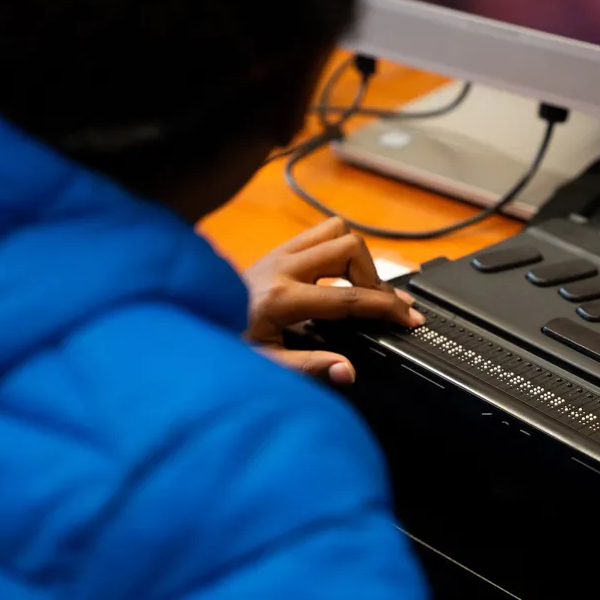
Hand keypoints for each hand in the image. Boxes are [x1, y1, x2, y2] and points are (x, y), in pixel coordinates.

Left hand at [244, 217, 424, 384]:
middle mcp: (282, 267)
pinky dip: (338, 248)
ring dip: (357, 255)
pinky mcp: (276, 250)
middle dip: (374, 276)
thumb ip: (309, 367)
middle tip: (378, 305)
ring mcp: (278, 253)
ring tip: (362, 286)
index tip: (408, 318)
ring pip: (335, 229)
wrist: (190, 326)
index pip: (349, 297)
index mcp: (282, 299)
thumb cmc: (226, 347)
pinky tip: (341, 273)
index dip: (386, 307)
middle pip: (349, 247)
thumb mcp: (267, 367)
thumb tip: (347, 370)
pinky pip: (318, 233)